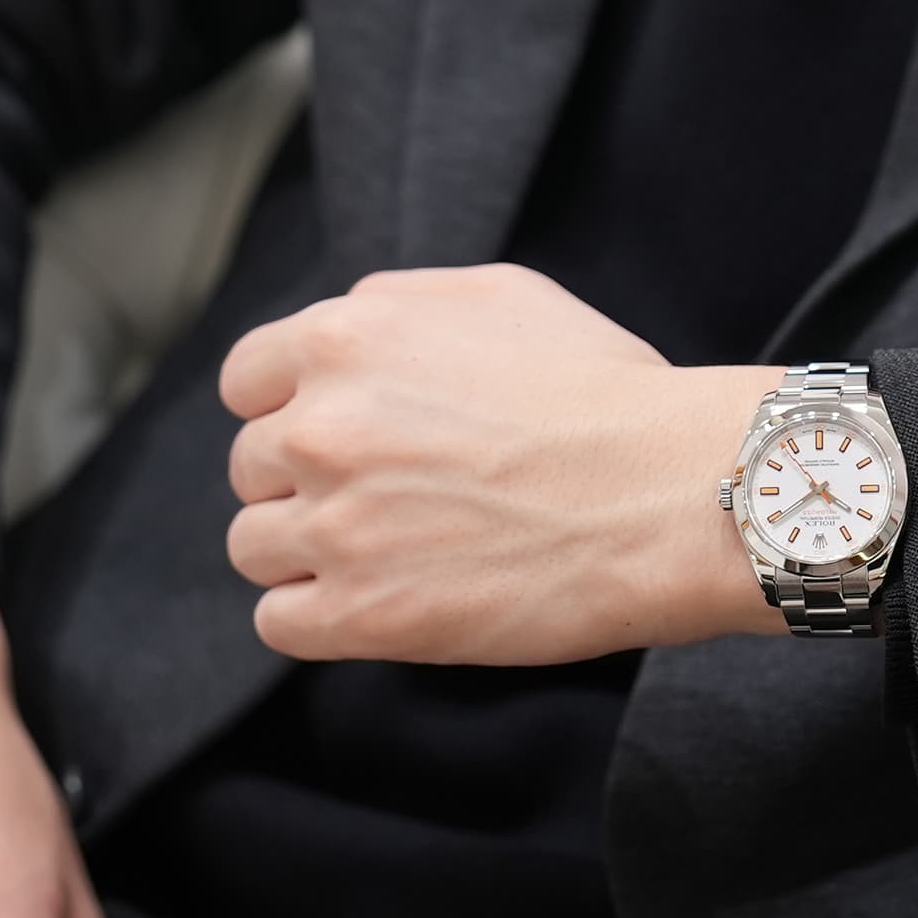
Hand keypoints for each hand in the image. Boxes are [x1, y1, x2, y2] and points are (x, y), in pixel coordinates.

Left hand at [219, 264, 783, 662]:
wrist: (670, 493)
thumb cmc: (604, 393)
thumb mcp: (501, 295)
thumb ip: (395, 305)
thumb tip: (340, 333)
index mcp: (343, 340)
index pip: (246, 381)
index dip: (287, 407)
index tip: (333, 434)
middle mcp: (321, 427)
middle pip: (249, 465)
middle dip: (304, 480)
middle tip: (383, 496)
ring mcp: (335, 525)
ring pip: (252, 545)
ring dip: (306, 551)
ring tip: (385, 552)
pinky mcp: (361, 613)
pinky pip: (277, 621)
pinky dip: (317, 616)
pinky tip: (380, 600)